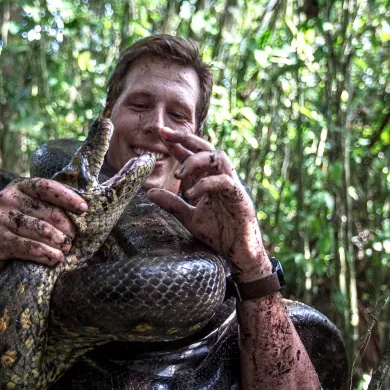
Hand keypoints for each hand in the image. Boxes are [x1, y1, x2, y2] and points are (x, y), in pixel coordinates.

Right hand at [0, 178, 87, 271]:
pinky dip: (46, 254)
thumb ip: (46, 203)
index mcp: (18, 186)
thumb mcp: (26, 207)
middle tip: (73, 238)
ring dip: (59, 243)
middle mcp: (7, 199)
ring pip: (41, 231)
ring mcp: (0, 219)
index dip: (67, 197)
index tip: (84, 209)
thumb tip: (82, 209)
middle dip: (65, 227)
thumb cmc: (16, 226)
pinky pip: (30, 247)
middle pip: (47, 212)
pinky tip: (55, 259)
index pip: (46, 187)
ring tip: (66, 249)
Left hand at [146, 127, 271, 281]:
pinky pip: (224, 182)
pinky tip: (191, 193)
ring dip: (196, 161)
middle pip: (208, 149)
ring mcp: (233, 186)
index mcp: (211, 180)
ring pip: (218, 158)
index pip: (195, 156)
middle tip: (166, 135)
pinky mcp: (240, 198)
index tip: (161, 135)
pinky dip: (206, 184)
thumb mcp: (189, 218)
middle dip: (186, 139)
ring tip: (178, 175)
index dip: (179, 144)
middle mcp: (223, 178)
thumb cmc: (220, 234)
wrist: (240, 254)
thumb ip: (173, 204)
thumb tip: (149, 193)